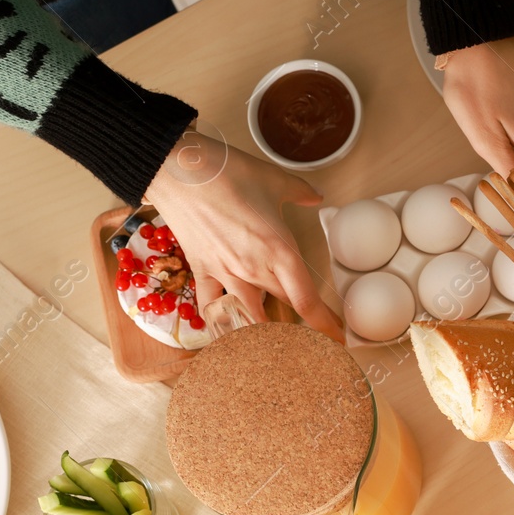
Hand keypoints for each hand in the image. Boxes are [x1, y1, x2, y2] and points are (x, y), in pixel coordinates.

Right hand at [143, 133, 343, 339]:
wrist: (175, 170)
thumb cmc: (226, 172)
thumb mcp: (275, 179)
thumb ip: (301, 192)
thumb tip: (317, 197)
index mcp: (280, 250)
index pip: (307, 302)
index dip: (325, 326)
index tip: (338, 339)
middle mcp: (254, 269)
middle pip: (285, 307)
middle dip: (302, 324)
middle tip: (315, 335)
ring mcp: (225, 273)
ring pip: (252, 314)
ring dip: (265, 330)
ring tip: (276, 344)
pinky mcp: (202, 270)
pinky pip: (213, 306)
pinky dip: (222, 321)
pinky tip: (230, 333)